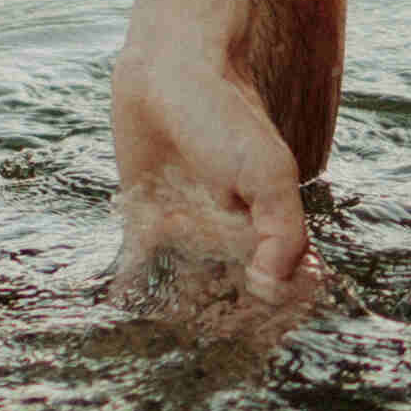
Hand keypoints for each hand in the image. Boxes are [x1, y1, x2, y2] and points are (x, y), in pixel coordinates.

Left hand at [105, 44, 313, 313]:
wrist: (169, 69)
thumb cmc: (227, 115)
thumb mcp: (269, 171)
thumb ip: (283, 231)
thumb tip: (272, 287)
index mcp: (270, 228)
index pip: (281, 289)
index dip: (275, 316)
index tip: (260, 327)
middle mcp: (232, 236)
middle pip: (234, 300)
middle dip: (226, 325)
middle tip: (212, 339)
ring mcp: (189, 232)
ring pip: (189, 290)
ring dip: (180, 317)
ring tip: (167, 340)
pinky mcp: (146, 221)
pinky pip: (142, 268)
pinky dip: (134, 291)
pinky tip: (127, 307)